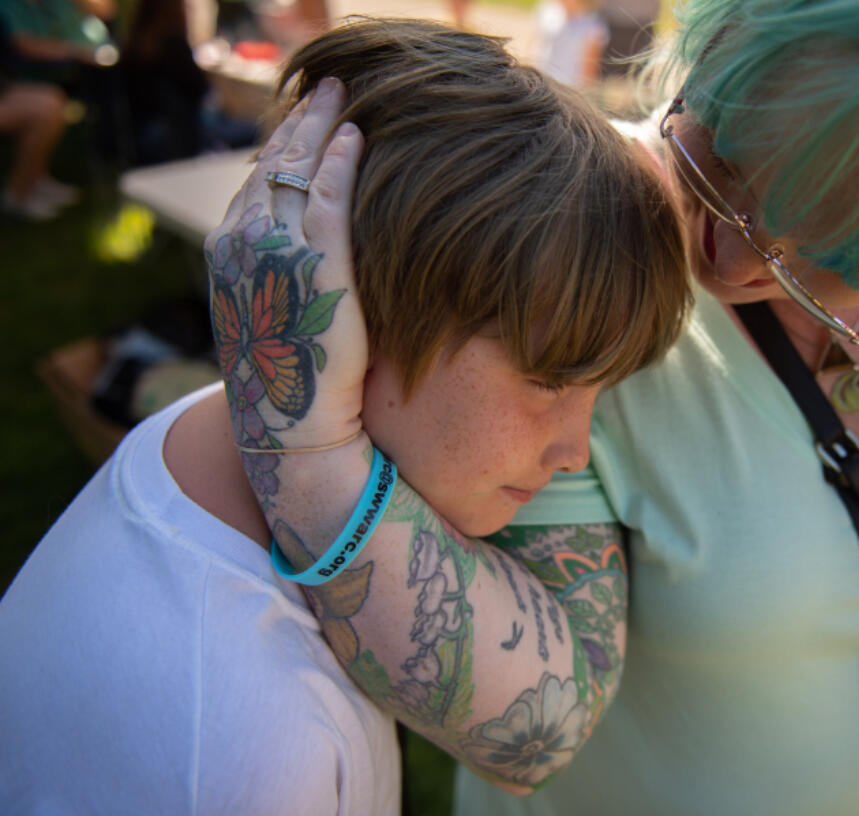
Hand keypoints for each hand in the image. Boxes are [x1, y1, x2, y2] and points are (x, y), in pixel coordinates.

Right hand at [204, 77, 367, 454]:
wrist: (295, 426)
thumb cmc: (293, 375)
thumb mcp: (275, 308)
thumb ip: (282, 266)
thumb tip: (309, 244)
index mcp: (225, 251)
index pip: (254, 180)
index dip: (282, 143)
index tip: (307, 119)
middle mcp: (240, 242)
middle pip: (271, 163)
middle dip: (301, 121)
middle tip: (329, 88)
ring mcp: (273, 251)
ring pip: (296, 170)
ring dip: (321, 128)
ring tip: (345, 98)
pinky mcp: (314, 265)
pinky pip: (326, 198)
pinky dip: (340, 163)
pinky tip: (357, 139)